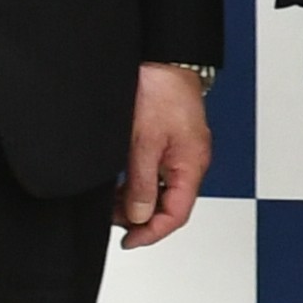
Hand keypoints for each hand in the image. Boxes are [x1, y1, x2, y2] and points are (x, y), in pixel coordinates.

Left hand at [119, 65, 210, 245]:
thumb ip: (143, 183)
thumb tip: (141, 215)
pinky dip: (141, 183)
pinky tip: (123, 181)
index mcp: (190, 164)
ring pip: (163, 190)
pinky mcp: (171, 141)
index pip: (177, 213)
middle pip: (171, 204)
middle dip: (142, 217)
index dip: (152, 233)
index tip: (129, 241)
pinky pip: (159, 173)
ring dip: (139, 200)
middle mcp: (190, 160)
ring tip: (113, 200)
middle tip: (113, 218)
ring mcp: (181, 151)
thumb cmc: (160, 92)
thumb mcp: (143, 143)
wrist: (162, 60)